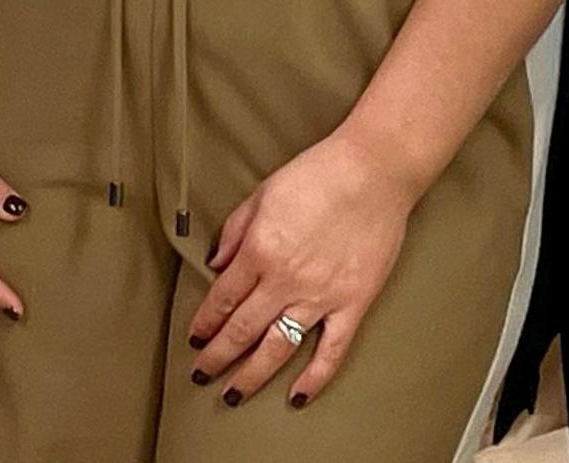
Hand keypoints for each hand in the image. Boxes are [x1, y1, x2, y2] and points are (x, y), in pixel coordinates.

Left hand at [187, 132, 420, 409]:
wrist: (373, 171)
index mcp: (259, 251)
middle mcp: (284, 281)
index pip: (222, 299)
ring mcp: (320, 296)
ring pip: (278, 348)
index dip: (205, 323)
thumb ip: (235, 231)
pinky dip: (314, 378)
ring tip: (232, 395)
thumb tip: (216, 264)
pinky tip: (297, 397)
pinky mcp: (353, 303)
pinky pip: (331, 350)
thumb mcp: (262, 193)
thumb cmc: (317, 175)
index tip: (195, 338)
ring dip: (251, 375)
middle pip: (242, 331)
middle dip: (217, 357)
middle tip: (201, 375)